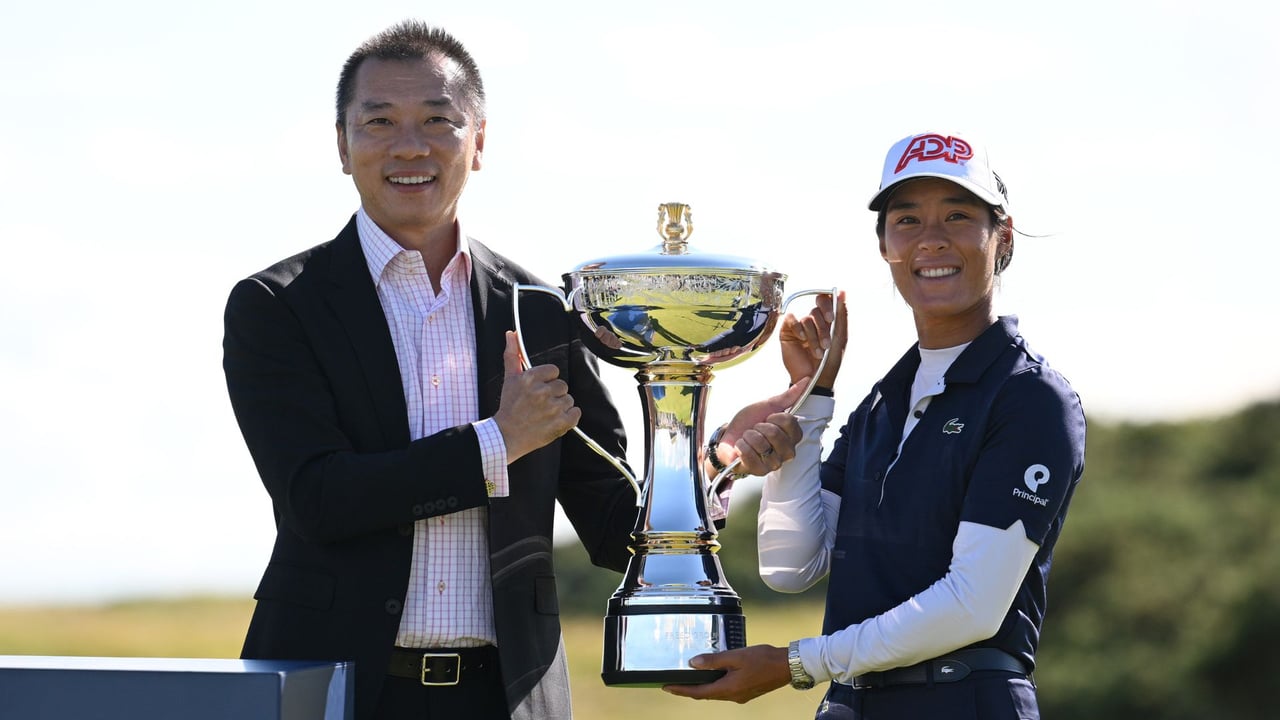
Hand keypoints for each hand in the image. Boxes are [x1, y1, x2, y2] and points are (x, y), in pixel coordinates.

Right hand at [493, 331, 580, 460]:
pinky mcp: (560, 423)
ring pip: (569, 400)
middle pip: (563, 386)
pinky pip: (576, 413)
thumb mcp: (509, 379)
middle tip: (540, 404)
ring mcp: (552, 408)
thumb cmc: (509, 406)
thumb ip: (512, 355)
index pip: (554, 371)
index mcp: (530, 378)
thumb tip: (511, 333)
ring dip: (560, 407)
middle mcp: (542, 392)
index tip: (538, 390)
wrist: (506, 436)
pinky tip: (556, 420)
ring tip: (546, 414)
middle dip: (554, 394)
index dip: (547, 381)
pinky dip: (569, 418)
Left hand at [662, 644, 789, 702]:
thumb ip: (714, 660)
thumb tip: (693, 663)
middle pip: (706, 695)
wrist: (787, 666)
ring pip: (716, 693)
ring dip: (702, 687)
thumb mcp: (735, 656)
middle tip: (673, 683)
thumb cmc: (763, 659)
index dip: (681, 690)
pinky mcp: (747, 692)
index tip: (666, 687)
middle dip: (689, 689)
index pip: (698, 692)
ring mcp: (740, 695)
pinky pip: (725, 690)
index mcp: (728, 689)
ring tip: (690, 678)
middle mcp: (732, 696)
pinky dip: (715, 684)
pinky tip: (713, 675)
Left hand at [713, 381, 805, 476]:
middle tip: (755, 430)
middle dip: (759, 427)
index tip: (767, 419)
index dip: (774, 417)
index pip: (790, 421)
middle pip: (775, 433)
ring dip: (748, 437)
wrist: (729, 436)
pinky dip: (741, 447)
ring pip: (761, 444)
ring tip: (747, 439)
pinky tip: (741, 448)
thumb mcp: (767, 407)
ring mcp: (774, 463)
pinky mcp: (759, 471)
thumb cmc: (748, 423)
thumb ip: (788, 397)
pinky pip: (749, 454)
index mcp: (792, 436)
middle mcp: (787, 452)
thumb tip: (807, 380)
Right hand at [779, 290, 846, 388]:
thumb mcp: (840, 337)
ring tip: (818, 351)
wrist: (816, 378)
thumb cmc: (830, 361)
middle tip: (827, 341)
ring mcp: (800, 326)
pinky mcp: (788, 332)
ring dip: (814, 336)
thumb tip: (842, 291)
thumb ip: (841, 314)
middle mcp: (814, 321)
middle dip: (823, 325)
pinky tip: (802, 340)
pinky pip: (792, 320)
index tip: (831, 318)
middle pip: (817, 308)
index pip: (826, 300)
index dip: (828, 304)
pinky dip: (798, 329)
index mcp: (828, 320)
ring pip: (807, 318)